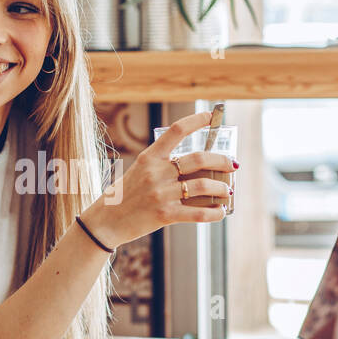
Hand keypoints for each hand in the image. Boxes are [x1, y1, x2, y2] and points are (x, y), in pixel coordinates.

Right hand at [81, 110, 235, 247]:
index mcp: (149, 157)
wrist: (105, 222)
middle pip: (199, 159)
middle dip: (222, 160)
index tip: (212, 117)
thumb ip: (162, 167)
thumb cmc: (124, 196)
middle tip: (232, 164)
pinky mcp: (165, 215)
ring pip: (203, 186)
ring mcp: (161, 194)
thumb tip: (197, 168)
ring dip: (221, 187)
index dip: (197, 121)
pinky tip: (220, 212)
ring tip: (228, 190)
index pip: (177, 131)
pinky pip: (197, 213)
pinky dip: (214, 213)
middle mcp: (156, 173)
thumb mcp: (139, 172)